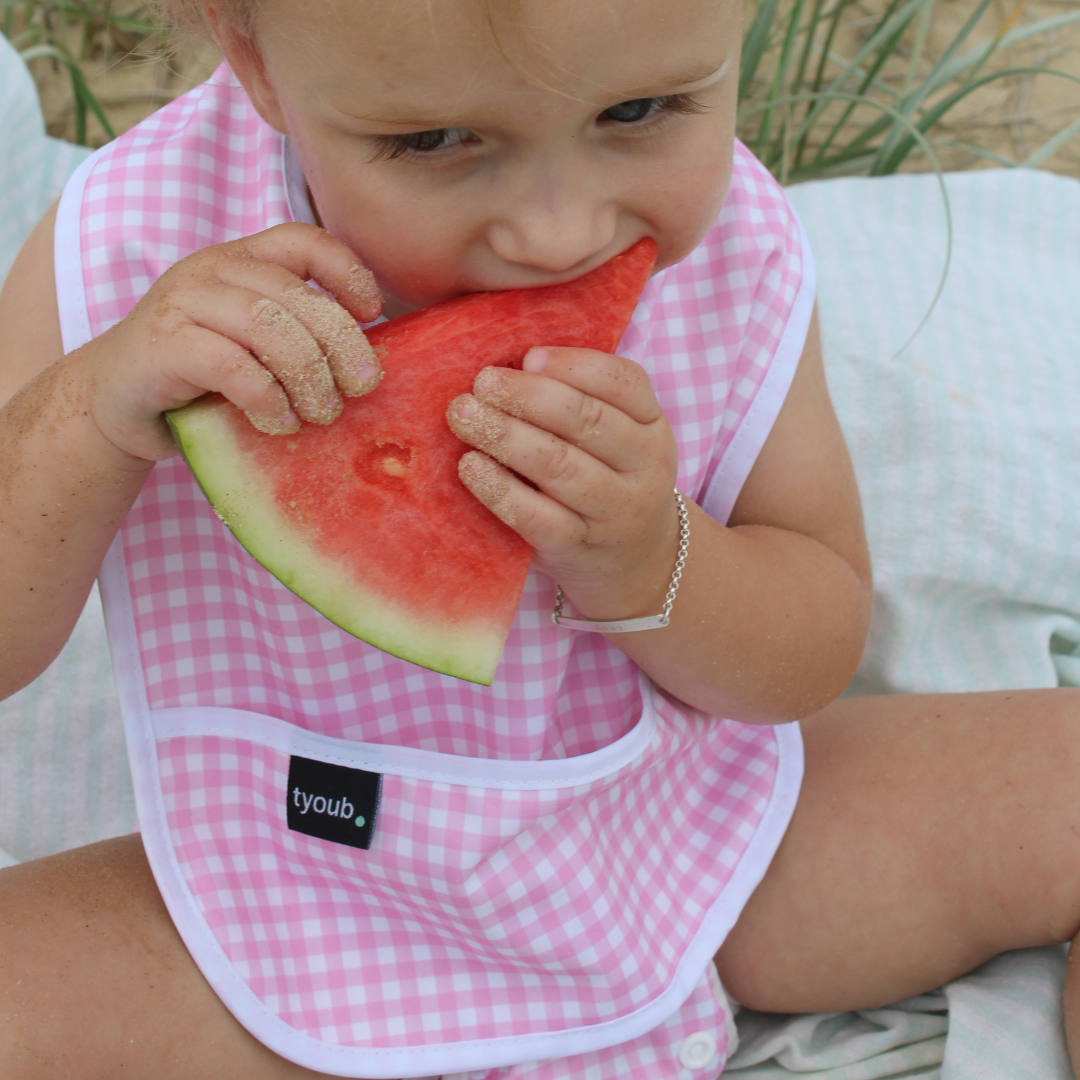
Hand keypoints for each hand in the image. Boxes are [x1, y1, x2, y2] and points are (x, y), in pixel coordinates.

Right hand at [74, 223, 382, 463]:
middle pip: (294, 295)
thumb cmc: (200, 377)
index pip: (302, 241)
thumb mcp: (255, 346)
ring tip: (323, 412)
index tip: (373, 313)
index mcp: (241, 261)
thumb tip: (368, 364)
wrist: (113, 402)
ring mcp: (182, 303)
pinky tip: (280, 422)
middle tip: (362, 386)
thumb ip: (298, 337)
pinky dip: (266, 397)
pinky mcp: (162, 345)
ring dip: (307, 375)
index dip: (346, 271)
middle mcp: (211, 270)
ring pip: (266, 325)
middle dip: (339, 344)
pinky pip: (231, 364)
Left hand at [448, 346, 679, 619]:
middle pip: (586, 420)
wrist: (634, 564)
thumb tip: (508, 363)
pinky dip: (499, 489)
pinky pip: (535, 516)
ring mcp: (613, 511)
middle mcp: (643, 467)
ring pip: (558, 465)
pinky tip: (469, 466)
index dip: (573, 365)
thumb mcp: (618, 437)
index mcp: (652, 425)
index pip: (623, 382)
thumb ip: (580, 399)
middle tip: (481, 383)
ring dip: (505, 435)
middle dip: (527, 396)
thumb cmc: (609, 481)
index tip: (527, 356)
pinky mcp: (576, 546)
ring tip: (463, 416)